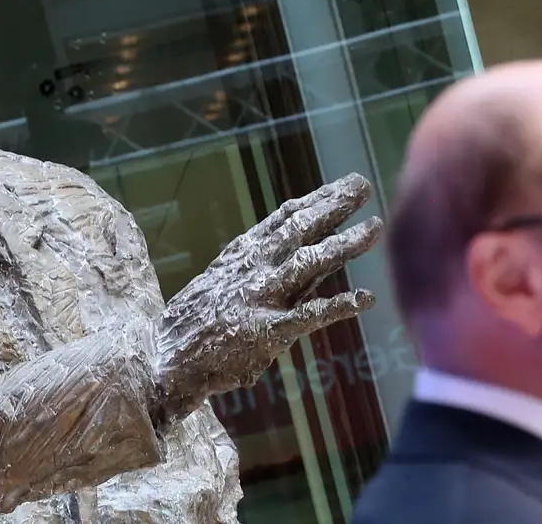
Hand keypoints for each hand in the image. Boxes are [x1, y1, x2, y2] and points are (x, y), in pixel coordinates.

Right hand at [152, 172, 381, 422]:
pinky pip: (311, 314)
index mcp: (243, 255)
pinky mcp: (269, 331)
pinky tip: (366, 297)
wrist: (167, 356)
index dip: (315, 200)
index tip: (341, 185)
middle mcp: (255, 268)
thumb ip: (257, 265)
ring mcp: (262, 297)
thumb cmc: (195, 322)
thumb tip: (291, 248)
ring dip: (345, 243)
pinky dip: (340, 305)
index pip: (284, 219)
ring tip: (374, 227)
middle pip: (301, 229)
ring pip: (311, 262)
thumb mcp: (221, 279)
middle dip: (333, 206)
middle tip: (362, 186)